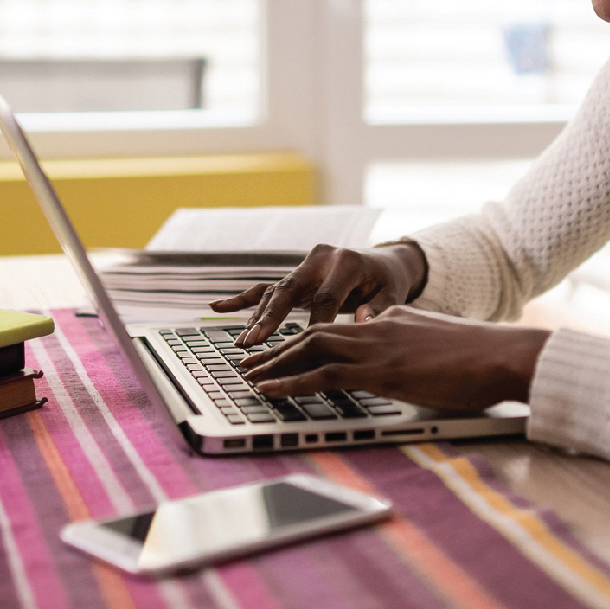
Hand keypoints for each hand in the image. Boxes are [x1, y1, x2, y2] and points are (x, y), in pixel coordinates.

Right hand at [208, 241, 427, 347]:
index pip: (327, 297)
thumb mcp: (393, 294)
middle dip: (272, 317)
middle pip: (291, 289)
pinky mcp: (295, 275)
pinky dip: (242, 298)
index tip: (305, 349)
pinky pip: (265, 287)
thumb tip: (364, 321)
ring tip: (244, 342)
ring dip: (258, 317)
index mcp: (346, 262)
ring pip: (275, 291)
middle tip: (255, 341)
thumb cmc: (388, 283)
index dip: (316, 324)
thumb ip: (380, 309)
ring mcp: (304, 265)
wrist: (383, 262)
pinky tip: (216, 306)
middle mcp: (320, 259)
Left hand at [239, 305, 549, 408]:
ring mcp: (378, 346)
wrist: (501, 354)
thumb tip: (408, 365)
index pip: (342, 329)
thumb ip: (417, 349)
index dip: (309, 341)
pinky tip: (269, 389)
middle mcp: (379, 326)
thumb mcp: (440, 347)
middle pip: (316, 332)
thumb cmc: (482, 358)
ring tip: (248, 376)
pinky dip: (289, 381)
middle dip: (279, 348)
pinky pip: (323, 374)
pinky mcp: (379, 370)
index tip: (289, 353)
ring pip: (310, 347)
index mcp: (394, 320)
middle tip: (251, 361)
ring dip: (274, 363)